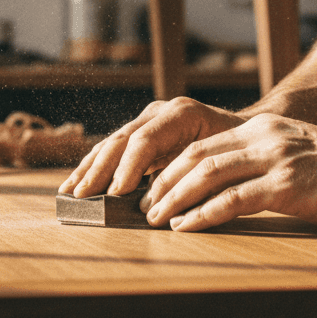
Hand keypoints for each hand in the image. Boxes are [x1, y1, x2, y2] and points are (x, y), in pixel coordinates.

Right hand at [58, 97, 244, 198]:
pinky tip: (76, 184)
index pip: (145, 139)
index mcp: (181, 113)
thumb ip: (198, 177)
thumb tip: (168, 205)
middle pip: (121, 141)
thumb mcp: (227, 159)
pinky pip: (112, 150)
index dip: (128, 167)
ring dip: (89, 170)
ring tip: (71, 193)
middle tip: (83, 196)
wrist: (246, 131)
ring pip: (111, 144)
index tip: (115, 193)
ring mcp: (147, 120)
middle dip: (100, 171)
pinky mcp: (140, 134)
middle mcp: (160, 112)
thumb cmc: (239, 150)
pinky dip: (93, 167)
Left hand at [140, 113, 316, 230]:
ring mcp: (274, 158)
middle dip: (163, 182)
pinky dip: (203, 214)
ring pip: (206, 174)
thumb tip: (226, 189)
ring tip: (156, 219)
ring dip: (174, 198)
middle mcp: (261, 137)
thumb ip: (261, 162)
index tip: (151, 189)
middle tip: (143, 207)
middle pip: (195, 156)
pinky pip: (233, 199)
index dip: (169, 167)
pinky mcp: (287, 184)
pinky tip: (186, 227)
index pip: (200, 145)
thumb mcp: (294, 153)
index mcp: (259, 129)